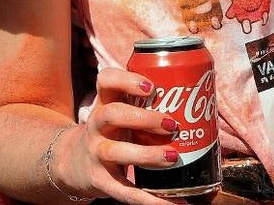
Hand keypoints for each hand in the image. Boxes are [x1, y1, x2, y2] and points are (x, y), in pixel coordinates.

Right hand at [48, 67, 184, 204]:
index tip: (152, 87)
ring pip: (117, 151)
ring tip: (173, 157)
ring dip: (147, 154)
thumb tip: (199, 101)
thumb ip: (143, 104)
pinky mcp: (101, 180)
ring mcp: (96, 153)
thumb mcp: (117, 111)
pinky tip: (172, 203)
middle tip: (172, 125)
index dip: (127, 81)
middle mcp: (96, 125)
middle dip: (144, 118)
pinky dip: (150, 199)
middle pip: (112, 114)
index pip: (106, 80)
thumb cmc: (110, 131)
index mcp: (104, 103)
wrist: (74, 163)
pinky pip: (125, 191)